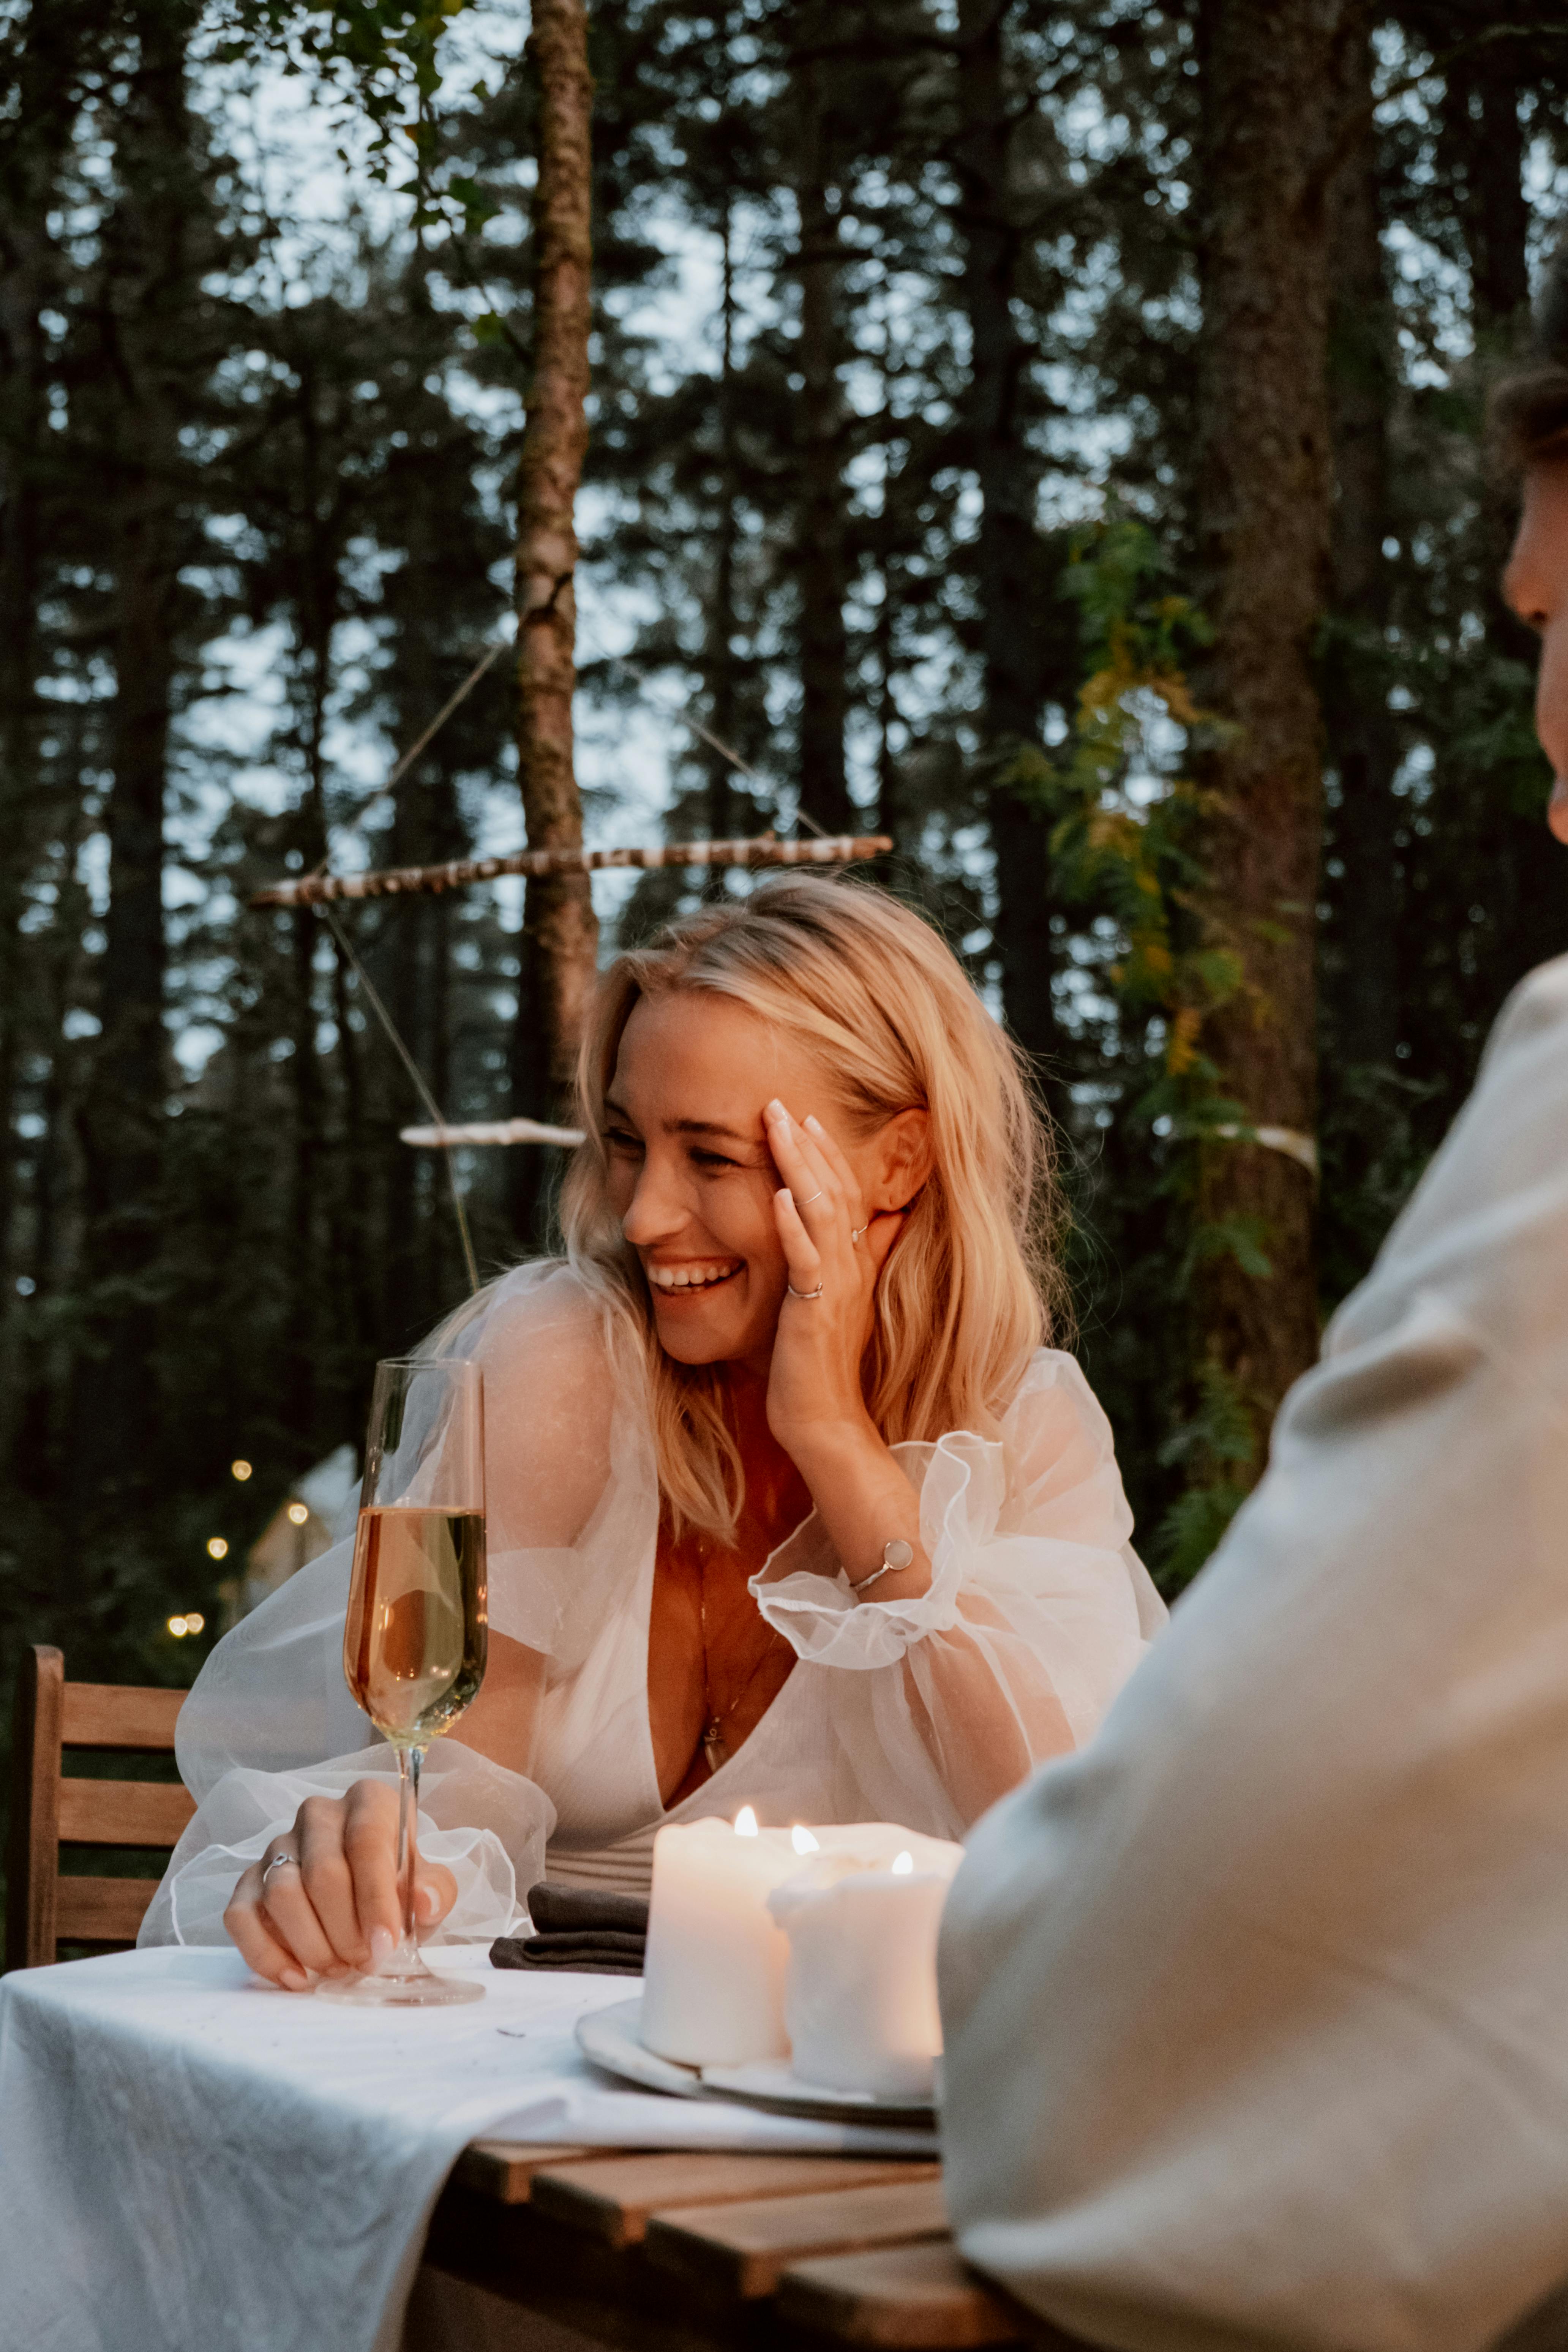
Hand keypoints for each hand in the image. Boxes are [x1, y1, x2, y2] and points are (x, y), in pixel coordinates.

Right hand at [223, 1779, 457, 1991]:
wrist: (364, 1887)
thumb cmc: (398, 1882)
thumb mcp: (427, 1882)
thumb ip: (434, 1890)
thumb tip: (425, 1902)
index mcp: (368, 1802)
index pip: (366, 1842)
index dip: (376, 1898)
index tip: (385, 1944)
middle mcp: (318, 1815)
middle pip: (322, 1873)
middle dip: (345, 1930)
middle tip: (363, 1963)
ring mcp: (278, 1846)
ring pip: (281, 1895)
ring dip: (311, 1944)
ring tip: (337, 1969)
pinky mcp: (249, 1880)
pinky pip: (241, 1916)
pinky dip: (266, 1955)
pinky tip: (296, 1977)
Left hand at [762, 1099, 902, 1468]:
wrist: (827, 1424)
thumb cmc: (822, 1370)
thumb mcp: (840, 1308)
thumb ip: (859, 1264)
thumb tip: (881, 1226)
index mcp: (853, 1266)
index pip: (844, 1197)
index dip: (826, 1156)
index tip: (806, 1119)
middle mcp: (849, 1270)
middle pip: (835, 1192)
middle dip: (808, 1146)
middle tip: (782, 1104)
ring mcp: (834, 1289)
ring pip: (821, 1214)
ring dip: (799, 1166)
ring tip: (777, 1127)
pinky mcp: (815, 1312)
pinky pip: (805, 1261)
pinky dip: (792, 1225)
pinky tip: (779, 1194)